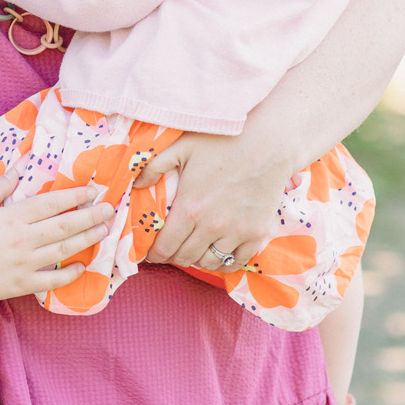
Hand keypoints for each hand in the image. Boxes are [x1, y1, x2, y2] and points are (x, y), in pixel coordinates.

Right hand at [0, 169, 114, 303]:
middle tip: (110, 209)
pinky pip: (52, 281)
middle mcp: (22, 240)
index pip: (51, 203)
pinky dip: (70, 275)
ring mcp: (24, 264)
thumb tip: (17, 170)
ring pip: (64, 250)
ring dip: (87, 239)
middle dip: (90, 216)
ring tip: (104, 230)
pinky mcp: (22, 286)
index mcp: (11, 218)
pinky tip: (83, 267)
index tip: (93, 189)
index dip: (75, 195)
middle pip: (64, 225)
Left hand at [136, 132, 289, 272]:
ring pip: (209, 262)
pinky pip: (236, 262)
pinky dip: (223, 262)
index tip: (152, 253)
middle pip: (185, 257)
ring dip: (197, 258)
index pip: (165, 247)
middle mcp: (212, 226)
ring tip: (193, 248)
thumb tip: (136, 185)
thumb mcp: (182, 147)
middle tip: (171, 248)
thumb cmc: (223, 141)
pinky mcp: (257, 233)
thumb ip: (154, 166)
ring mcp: (236, 232)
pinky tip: (217, 253)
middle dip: (173, 255)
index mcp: (190, 208)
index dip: (155, 254)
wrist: (268, 143)